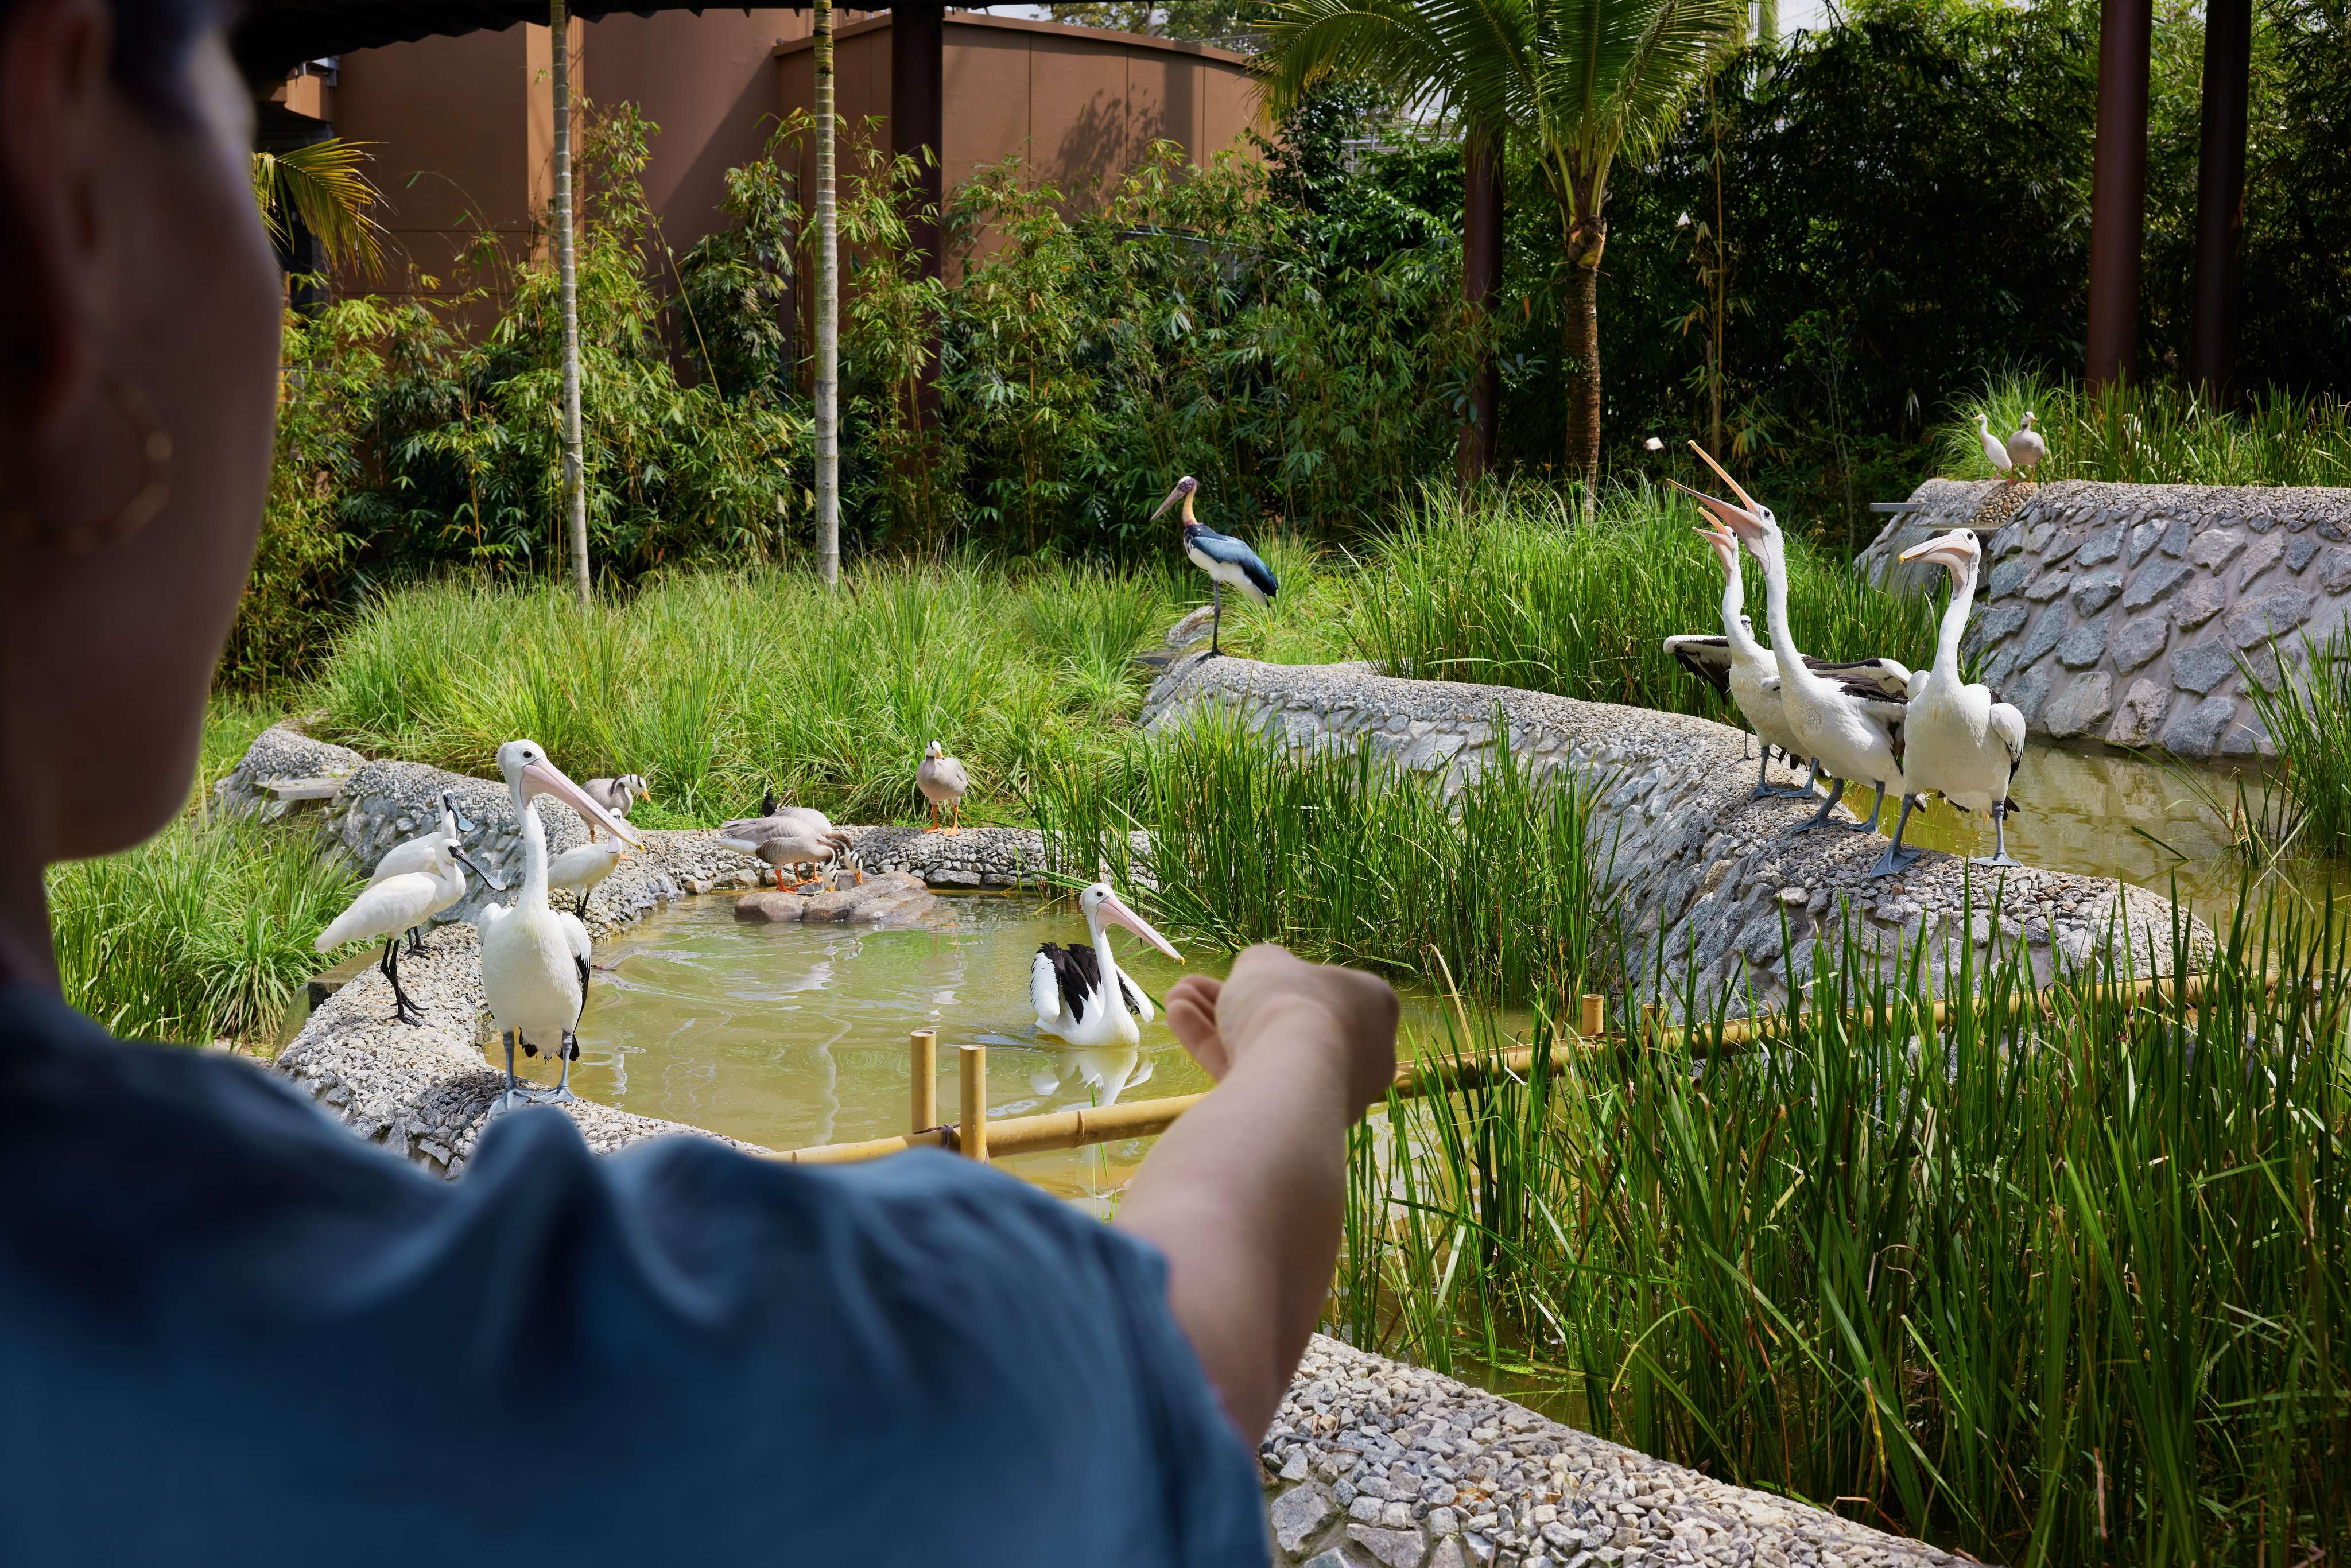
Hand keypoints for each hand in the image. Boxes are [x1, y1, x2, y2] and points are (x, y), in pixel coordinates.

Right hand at [1165, 944, 1397, 1114]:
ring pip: (1263, 1049)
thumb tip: (1259, 974)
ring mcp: (1329, 1092)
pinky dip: (1214, 1047)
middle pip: (1287, 1021)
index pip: (1325, 988)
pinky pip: (1253, 1075)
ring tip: (1175, 997)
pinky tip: (1178, 1017)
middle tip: (1193, 986)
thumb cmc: (1289, 1004)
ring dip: (1214, 1020)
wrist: (1288, 1077)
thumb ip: (1262, 963)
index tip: (1243, 974)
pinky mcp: (1293, 1120)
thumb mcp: (1266, 961)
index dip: (1279, 978)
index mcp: (1373, 1006)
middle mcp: (1361, 1053)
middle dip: (1233, 1001)